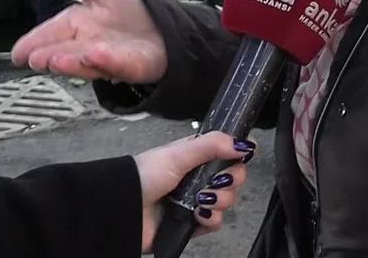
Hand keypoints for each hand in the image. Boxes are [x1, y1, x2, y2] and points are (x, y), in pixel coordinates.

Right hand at [11, 0, 166, 82]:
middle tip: (34, 59)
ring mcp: (107, 59)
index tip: (18, 53)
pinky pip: (118, 64)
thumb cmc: (125, 10)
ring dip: (72, 63)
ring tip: (56, 62)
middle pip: (63, 53)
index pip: (48, 35)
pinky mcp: (131, 66)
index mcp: (74, 26)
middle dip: (49, 56)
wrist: (162, 25)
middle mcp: (85, 46)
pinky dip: (107, 61)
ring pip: (86, 63)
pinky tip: (96, 55)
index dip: (32, 44)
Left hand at [135, 132, 253, 251]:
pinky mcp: (194, 224)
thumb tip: (244, 144)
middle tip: (217, 181)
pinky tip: (197, 215)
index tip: (239, 158)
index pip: (230, 154)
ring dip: (220, 201)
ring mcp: (197, 201)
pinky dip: (211, 219)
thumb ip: (213, 145)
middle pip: (233, 178)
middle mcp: (199, 178)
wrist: (123, 210)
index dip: (238, 157)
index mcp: (196, 156)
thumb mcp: (178, 153)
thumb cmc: (144, 176)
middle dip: (231, 180)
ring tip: (201, 201)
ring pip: (228, 201)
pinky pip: (216, 223)